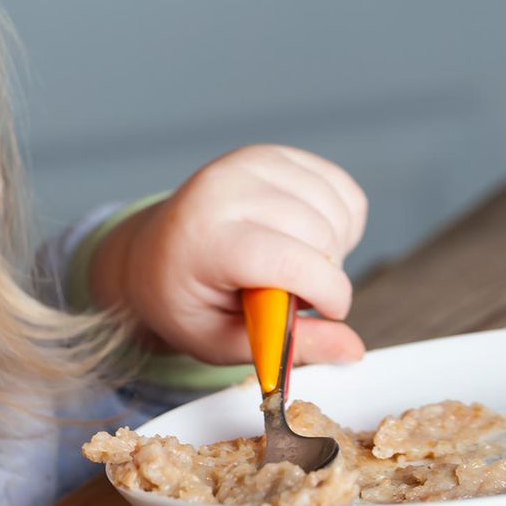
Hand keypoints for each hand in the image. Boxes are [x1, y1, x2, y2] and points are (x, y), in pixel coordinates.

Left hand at [90, 144, 367, 366]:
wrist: (153, 254)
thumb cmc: (186, 302)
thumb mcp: (223, 341)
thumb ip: (289, 345)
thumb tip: (352, 349)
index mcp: (204, 240)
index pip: (287, 260)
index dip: (325, 291)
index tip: (329, 311)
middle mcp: (224, 189)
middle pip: (318, 235)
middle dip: (326, 275)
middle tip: (292, 294)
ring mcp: (250, 164)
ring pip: (335, 211)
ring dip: (335, 249)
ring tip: (293, 267)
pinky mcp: (275, 155)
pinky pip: (340, 189)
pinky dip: (340, 221)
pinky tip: (306, 239)